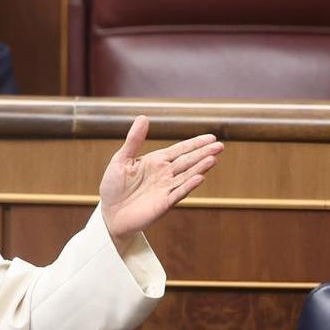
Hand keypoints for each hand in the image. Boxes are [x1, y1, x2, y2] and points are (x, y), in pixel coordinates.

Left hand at [99, 115, 222, 251]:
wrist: (109, 213)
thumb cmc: (113, 186)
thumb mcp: (121, 159)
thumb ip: (134, 140)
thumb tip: (143, 117)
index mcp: (156, 161)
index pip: (180, 149)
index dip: (195, 143)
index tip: (211, 137)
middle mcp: (164, 174)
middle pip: (187, 161)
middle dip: (203, 153)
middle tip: (220, 145)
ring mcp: (165, 189)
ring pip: (186, 176)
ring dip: (199, 168)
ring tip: (213, 159)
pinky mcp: (163, 203)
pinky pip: (177, 193)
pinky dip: (188, 186)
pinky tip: (199, 178)